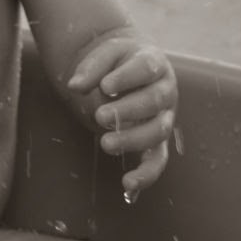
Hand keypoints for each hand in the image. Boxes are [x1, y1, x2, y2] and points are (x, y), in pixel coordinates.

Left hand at [67, 35, 177, 197]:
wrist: (128, 70)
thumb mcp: (105, 55)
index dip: (127, 77)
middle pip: (153, 101)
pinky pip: (157, 161)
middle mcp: (165, 91)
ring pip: (157, 132)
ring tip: (106, 143)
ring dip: (133, 139)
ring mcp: (163, 118)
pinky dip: (146, 175)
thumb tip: (75, 86)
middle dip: (128, 110)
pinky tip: (128, 185)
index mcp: (154, 64)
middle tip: (101, 115)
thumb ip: (91, 67)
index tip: (105, 86)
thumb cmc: (117, 63)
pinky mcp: (157, 142)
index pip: (145, 68)